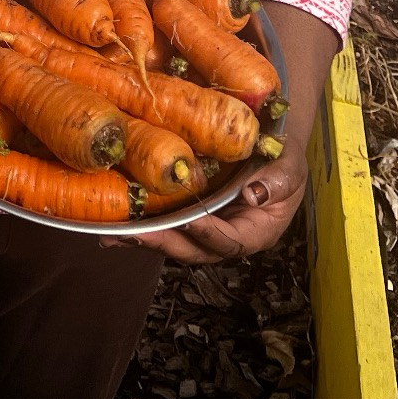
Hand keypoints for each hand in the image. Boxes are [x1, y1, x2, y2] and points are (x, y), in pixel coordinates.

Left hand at [117, 0, 335, 262]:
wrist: (267, 150)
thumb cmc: (282, 160)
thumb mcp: (289, 167)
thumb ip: (276, 181)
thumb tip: (253, 195)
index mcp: (254, 232)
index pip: (230, 241)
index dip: (210, 234)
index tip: (192, 221)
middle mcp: (223, 237)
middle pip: (193, 249)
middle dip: (165, 242)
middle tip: (138, 234)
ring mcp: (202, 229)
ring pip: (172, 240)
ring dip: (142, 240)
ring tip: (112, 236)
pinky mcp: (184, 216)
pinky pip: (161, 225)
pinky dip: (136, 228)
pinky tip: (108, 230)